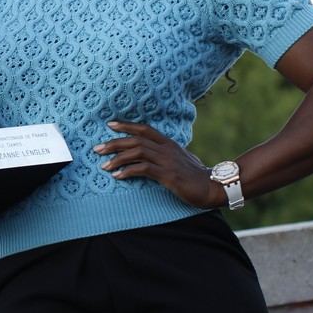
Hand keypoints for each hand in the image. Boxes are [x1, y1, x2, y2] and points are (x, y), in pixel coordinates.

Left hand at [93, 120, 221, 208]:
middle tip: (97, 149)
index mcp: (169, 144)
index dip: (126, 125)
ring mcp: (168, 161)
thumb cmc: (196, 176)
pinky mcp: (169, 174)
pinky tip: (117, 176)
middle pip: (136, 139)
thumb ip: (165, 155)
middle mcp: (167, 149)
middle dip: (114, 143)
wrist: (215, 187)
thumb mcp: (180, 160)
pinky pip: (144, 169)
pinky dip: (128, 171)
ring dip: (117, 158)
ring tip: (103, 166)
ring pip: (137, 152)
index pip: (144, 129)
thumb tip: (148, 155)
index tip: (110, 124)